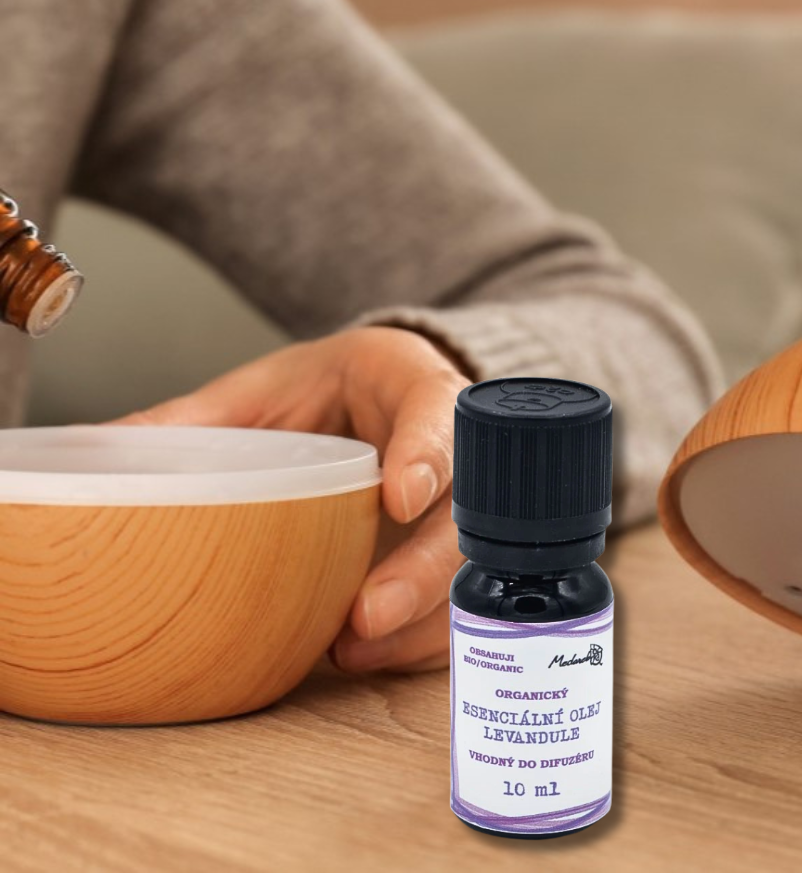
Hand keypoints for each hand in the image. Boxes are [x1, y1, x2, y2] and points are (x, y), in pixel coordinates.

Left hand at [114, 327, 470, 672]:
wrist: (377, 395)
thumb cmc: (326, 388)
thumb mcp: (264, 388)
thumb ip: (195, 417)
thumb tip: (94, 449)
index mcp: (411, 382)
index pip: (437, 410)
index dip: (428, 454)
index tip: (399, 498)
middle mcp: (454, 446)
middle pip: (471, 509)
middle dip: (426, 567)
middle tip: (367, 614)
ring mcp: (463, 502)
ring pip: (475, 566)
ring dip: (423, 617)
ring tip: (352, 648)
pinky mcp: (455, 549)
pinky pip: (458, 600)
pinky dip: (419, 637)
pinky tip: (368, 653)